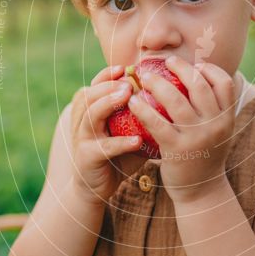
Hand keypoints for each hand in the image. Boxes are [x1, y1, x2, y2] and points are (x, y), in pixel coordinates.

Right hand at [68, 65, 142, 205]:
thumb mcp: (128, 131)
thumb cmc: (118, 155)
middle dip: (108, 86)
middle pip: (88, 96)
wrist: (97, 187)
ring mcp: (82, 139)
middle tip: (129, 83)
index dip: (106, 75)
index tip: (125, 68)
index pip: (94, 85)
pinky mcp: (87, 158)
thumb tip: (172, 97)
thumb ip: (141, 115)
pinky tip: (137, 140)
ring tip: (129, 98)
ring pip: (90, 116)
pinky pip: (104, 148)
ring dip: (108, 105)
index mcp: (90, 110)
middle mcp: (82, 121)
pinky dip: (120, 143)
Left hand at [126, 57, 236, 203]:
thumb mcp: (218, 132)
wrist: (201, 192)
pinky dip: (143, 108)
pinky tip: (133, 101)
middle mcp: (215, 125)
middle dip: (181, 68)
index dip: (210, 69)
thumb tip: (201, 77)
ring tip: (145, 77)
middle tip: (166, 61)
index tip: (196, 65)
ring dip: (158, 83)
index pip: (225, 83)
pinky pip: (157, 122)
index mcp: (228, 118)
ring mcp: (197, 137)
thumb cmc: (205, 156)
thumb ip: (214, 109)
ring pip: (176, 99)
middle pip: (199, 85)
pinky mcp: (177, 149)